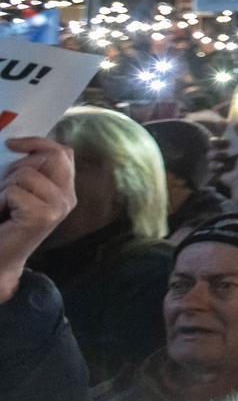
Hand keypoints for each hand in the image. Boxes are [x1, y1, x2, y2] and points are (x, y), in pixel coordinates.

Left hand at [0, 139, 74, 304]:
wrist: (1, 258)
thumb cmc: (6, 223)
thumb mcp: (21, 191)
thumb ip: (30, 171)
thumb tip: (17, 144)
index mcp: (65, 190)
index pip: (63, 152)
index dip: (38, 142)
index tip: (12, 144)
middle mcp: (68, 198)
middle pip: (49, 156)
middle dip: (17, 165)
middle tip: (4, 187)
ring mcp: (59, 207)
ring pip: (26, 174)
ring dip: (5, 186)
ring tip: (3, 205)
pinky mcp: (43, 216)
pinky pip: (15, 191)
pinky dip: (0, 200)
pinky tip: (3, 215)